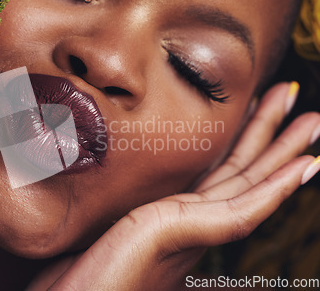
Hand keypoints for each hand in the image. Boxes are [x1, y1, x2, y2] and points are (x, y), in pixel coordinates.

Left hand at [27, 82, 319, 290]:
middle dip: (272, 137)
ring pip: (248, 185)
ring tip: (311, 121)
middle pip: (239, 172)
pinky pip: (240, 211)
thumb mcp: (98, 216)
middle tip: (299, 104)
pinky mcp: (182, 237)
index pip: (216, 174)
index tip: (260, 114)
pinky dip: (274, 189)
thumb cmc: (75, 268)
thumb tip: (118, 173)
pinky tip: (302, 168)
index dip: (243, 143)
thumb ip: (120, 199)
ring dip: (283, 153)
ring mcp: (187, 232)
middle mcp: (186, 224)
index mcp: (170, 217)